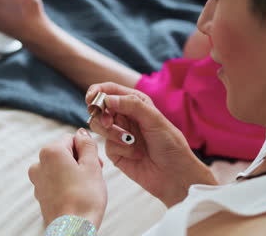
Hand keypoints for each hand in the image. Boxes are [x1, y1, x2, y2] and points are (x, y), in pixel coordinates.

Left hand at [28, 128, 106, 228]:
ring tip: (86, 187)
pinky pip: (55, 181)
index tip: (95, 163)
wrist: (73, 229)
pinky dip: (67, 184)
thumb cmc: (84, 199)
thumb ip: (87, 145)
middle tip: (94, 175)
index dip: (86, 149)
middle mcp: (39, 163)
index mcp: (50, 152)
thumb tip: (82, 133)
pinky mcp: (40, 194)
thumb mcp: (92, 165)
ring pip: (60, 167)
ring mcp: (37, 180)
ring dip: (74, 172)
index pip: (71, 138)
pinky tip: (77, 195)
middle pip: (64, 152)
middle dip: (80, 160)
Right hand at [86, 82, 216, 206]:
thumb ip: (132, 105)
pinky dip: (121, 148)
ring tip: (130, 141)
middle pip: (99, 108)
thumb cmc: (170, 144)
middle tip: (109, 123)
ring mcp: (118, 134)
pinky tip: (136, 155)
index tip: (91, 98)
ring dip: (113, 133)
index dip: (97, 91)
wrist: (174, 175)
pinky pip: (107, 145)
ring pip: (98, 126)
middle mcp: (125, 116)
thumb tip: (107, 99)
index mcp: (135, 103)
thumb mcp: (154, 119)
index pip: (110, 90)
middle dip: (102, 115)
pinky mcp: (115, 151)